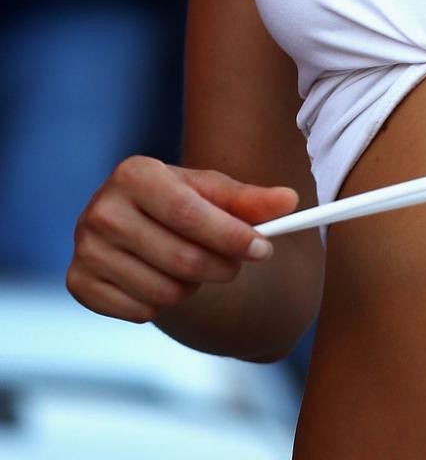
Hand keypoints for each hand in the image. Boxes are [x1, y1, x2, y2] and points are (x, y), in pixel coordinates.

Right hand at [67, 157, 298, 322]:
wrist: (132, 222)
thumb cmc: (177, 202)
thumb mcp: (211, 192)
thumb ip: (250, 198)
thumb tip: (289, 202)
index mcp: (134, 173)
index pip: (189, 213)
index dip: (230, 235)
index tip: (265, 249)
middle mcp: (101, 209)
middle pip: (180, 257)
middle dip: (220, 267)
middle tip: (235, 265)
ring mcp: (85, 248)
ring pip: (163, 290)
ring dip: (191, 286)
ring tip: (191, 267)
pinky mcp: (78, 283)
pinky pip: (139, 311)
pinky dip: (161, 303)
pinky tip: (160, 279)